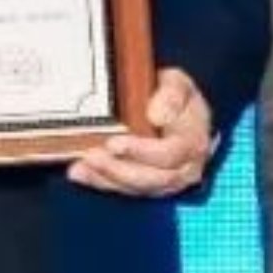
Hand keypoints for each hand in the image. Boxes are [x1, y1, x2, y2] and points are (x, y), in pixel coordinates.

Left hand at [66, 67, 214, 196]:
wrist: (182, 115)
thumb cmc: (177, 98)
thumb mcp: (179, 84)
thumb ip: (172, 94)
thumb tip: (157, 116)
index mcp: (193, 143)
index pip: (169, 154)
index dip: (141, 151)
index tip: (115, 143)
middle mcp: (184, 169)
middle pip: (151, 178)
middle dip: (118, 169)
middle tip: (92, 155)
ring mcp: (166, 181)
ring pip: (135, 187)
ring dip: (106, 177)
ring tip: (83, 163)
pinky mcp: (147, 187)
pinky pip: (123, 189)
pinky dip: (99, 181)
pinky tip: (80, 172)